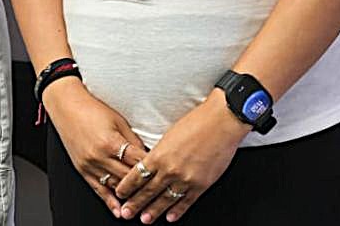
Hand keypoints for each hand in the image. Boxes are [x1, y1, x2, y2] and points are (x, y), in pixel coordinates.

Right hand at [42, 79, 148, 217]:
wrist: (67, 107)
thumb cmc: (92, 110)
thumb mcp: (119, 121)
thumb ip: (133, 141)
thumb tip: (147, 157)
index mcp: (111, 142)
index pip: (137, 162)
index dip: (152, 169)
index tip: (163, 174)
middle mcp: (100, 156)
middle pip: (128, 178)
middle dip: (144, 186)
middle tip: (158, 193)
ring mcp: (90, 165)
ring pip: (115, 187)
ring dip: (129, 197)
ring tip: (144, 207)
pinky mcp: (82, 170)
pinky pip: (98, 190)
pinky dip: (110, 202)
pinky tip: (119, 210)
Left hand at [114, 90, 248, 222]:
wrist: (220, 123)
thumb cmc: (196, 123)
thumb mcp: (169, 135)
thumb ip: (160, 152)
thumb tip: (151, 163)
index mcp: (159, 155)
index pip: (137, 175)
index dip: (127, 186)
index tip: (120, 193)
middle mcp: (170, 169)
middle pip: (148, 191)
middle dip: (135, 203)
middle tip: (127, 213)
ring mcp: (185, 179)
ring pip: (165, 200)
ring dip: (154, 211)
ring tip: (145, 219)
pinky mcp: (201, 185)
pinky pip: (186, 201)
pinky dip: (177, 211)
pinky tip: (170, 217)